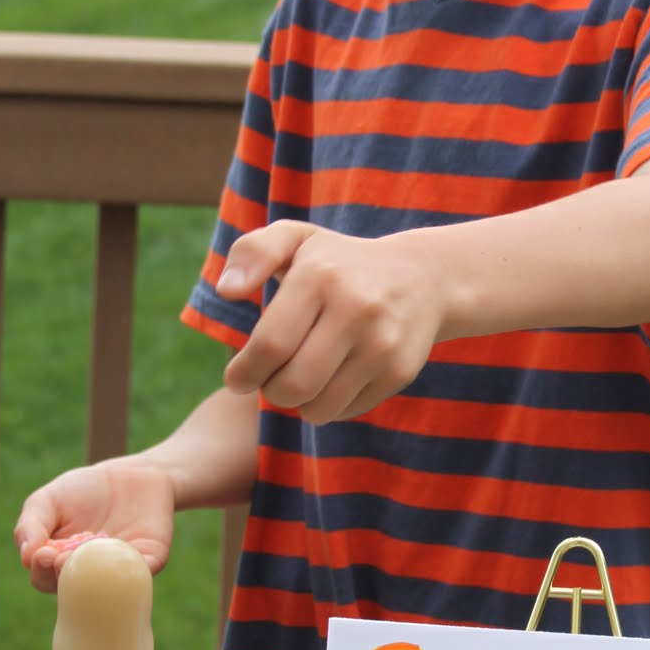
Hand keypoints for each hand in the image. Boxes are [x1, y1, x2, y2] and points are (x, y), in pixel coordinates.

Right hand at [14, 461, 175, 593]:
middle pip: (72, 593)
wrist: (131, 475)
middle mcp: (89, 576)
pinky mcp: (149, 561)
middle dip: (64, 578)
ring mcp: (118, 570)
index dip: (41, 570)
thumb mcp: (48, 501)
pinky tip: (124, 554)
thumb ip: (31, 524)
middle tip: (62, 558)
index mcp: (60, 565)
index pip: (44, 579)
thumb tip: (26, 556)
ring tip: (87, 555)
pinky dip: (133, 569)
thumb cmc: (83, 491)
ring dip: (96, 578)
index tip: (44, 553)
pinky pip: (142, 575)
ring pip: (107, 589)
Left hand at [217, 222, 444, 422]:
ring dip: (298, 404)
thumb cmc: (339, 262)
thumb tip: (226, 290)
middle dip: (269, 391)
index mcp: (320, 275)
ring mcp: (382, 343)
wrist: (423, 277)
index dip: (244, 372)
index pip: (270, 345)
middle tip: (268, 381)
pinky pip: (347, 411)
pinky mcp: (400, 371)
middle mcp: (356, 309)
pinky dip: (329, 405)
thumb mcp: (296, 239)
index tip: (237, 378)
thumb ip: (252, 253)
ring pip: (319, 408)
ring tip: (298, 380)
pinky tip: (332, 379)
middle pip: (292, 385)